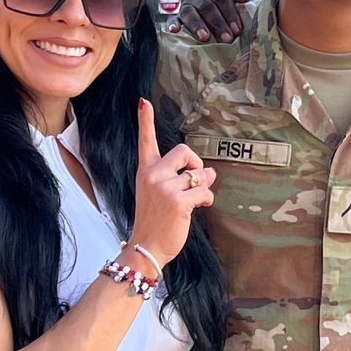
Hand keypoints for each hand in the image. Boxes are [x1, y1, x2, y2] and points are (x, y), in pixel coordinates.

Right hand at [129, 99, 215, 268]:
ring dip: (205, 186)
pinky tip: (200, 207)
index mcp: (145, 171)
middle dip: (197, 165)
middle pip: (185, 151)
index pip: (145, 141)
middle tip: (196, 180)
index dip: (145, 121)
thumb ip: (177, 178)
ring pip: (199, 174)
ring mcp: (164, 188)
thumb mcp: (157, 194)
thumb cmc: (154, 221)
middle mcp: (153, 175)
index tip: (143, 102)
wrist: (146, 248)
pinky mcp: (178, 201)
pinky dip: (207, 200)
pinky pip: (204, 192)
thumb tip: (207, 171)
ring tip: (197, 199)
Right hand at [178, 0, 248, 41]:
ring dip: (197, 25)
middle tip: (227, 38)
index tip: (237, 28)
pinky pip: (173, 19)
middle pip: (205, 5)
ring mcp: (186, 5)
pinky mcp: (178, 18)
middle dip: (217, 22)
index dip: (229, 12)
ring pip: (188, 12)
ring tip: (205, 37)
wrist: (229, 20)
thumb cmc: (240, 7)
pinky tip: (175, 31)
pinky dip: (173, 24)